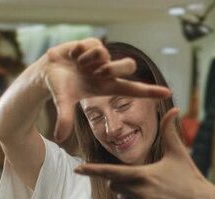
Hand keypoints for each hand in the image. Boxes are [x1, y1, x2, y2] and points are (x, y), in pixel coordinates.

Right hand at [42, 38, 171, 141]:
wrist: (47, 71)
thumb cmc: (60, 88)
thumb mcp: (63, 102)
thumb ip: (65, 118)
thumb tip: (59, 137)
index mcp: (107, 87)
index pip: (134, 90)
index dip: (150, 91)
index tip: (168, 93)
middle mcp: (108, 72)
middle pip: (128, 65)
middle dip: (114, 68)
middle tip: (95, 72)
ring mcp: (103, 58)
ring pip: (106, 54)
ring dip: (88, 61)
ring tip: (78, 65)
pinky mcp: (94, 44)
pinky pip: (93, 46)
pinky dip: (79, 52)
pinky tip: (73, 56)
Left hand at [74, 108, 214, 198]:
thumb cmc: (188, 174)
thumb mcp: (177, 152)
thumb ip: (170, 130)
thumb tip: (174, 108)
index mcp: (143, 175)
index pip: (111, 172)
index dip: (92, 171)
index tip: (77, 169)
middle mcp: (140, 193)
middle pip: (114, 186)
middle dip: (121, 181)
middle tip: (142, 179)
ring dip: (131, 196)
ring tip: (154, 192)